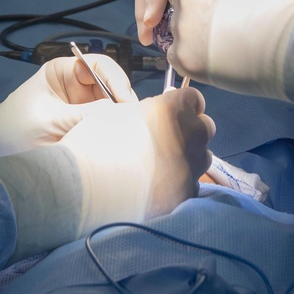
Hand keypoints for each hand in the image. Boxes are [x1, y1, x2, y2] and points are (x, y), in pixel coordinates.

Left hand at [0, 55, 133, 159]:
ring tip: (129, 133)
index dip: (116, 79)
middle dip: (123, 101)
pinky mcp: (85, 127)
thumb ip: (83, 116)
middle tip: (133, 122)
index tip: (124, 101)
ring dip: (120, 118)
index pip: (99, 65)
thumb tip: (119, 113)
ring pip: (112, 107)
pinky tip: (119, 140)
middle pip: (111, 86)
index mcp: (64, 71)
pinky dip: (114, 132)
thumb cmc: (14, 128)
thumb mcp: (49, 121)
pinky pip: (106, 125)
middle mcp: (78, 85)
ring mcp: (83, 107)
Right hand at [59, 84, 215, 217]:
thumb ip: (144, 112)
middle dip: (191, 130)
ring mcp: (190, 167)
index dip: (185, 104)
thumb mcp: (116, 113)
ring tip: (163, 166)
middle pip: (205, 127)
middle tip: (169, 138)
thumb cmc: (95, 143)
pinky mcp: (185, 195)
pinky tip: (160, 189)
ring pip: (203, 158)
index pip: (194, 99)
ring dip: (189, 157)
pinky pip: (192, 186)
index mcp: (171, 109)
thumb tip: (150, 117)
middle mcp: (189, 136)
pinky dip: (180, 185)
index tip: (176, 111)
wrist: (87, 187)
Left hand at [165, 0, 293, 95]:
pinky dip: (188, 56)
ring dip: (190, 30)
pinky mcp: (182, 55)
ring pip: (175, 24)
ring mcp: (182, 24)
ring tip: (219, 42)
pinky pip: (174, 53)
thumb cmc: (282, 9)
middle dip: (189, 1)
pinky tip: (212, 59)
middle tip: (213, 16)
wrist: (287, 46)